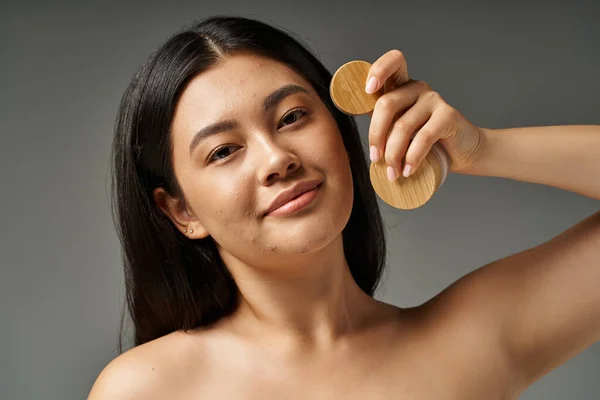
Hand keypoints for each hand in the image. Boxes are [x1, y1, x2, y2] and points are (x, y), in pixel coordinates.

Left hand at [366, 49, 484, 179]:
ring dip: (393, 155)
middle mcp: (417, 88)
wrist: (462, 151)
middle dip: (376, 136)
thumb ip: (381, 125)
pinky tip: (409, 170)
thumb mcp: (398, 129)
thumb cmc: (425, 141)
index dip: (378, 70)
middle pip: (387, 104)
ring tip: (393, 174)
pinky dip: (412, 157)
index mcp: (401, 86)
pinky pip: (423, 137)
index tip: (368, 90)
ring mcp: (434, 99)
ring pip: (402, 126)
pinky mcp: (448, 115)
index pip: (392, 62)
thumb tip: (350, 140)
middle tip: (376, 160)